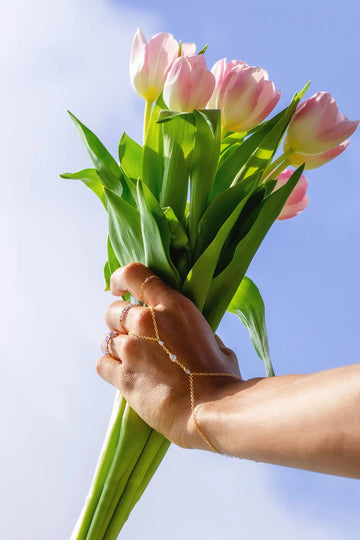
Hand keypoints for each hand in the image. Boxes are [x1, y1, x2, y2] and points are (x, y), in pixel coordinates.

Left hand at [97, 262, 241, 448]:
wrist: (212, 410)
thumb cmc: (221, 377)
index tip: (120, 289)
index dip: (120, 279)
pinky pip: (102, 364)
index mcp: (172, 306)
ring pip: (108, 339)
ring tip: (133, 361)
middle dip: (120, 322)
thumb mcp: (213, 341)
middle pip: (114, 311)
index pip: (133, 275)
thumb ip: (192, 332)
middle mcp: (146, 321)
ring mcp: (132, 349)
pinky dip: (110, 367)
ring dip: (118, 348)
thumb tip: (186, 337)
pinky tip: (124, 375)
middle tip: (134, 337)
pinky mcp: (122, 376)